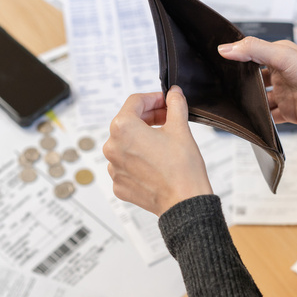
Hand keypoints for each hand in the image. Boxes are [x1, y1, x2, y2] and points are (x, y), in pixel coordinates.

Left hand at [103, 86, 212, 216]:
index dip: (153, 98)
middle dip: (149, 117)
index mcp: (123, 128)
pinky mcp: (119, 184)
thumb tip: (174, 94)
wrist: (184, 203)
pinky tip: (157, 161)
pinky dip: (140, 159)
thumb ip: (175, 105)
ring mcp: (114, 168)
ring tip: (164, 142)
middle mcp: (112, 147)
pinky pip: (127, 164)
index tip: (165, 101)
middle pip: (128, 122)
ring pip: (127, 144)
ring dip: (143, 139)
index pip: (135, 102)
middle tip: (168, 118)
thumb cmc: (182, 169)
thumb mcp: (181, 128)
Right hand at [218, 37, 296, 128]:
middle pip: (252, 79)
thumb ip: (254, 50)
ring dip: (247, 104)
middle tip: (217, 89)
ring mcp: (285, 94)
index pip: (251, 54)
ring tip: (229, 108)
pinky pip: (270, 118)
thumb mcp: (284, 57)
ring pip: (259, 100)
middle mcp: (280, 73)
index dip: (234, 58)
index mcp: (279, 55)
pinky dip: (260, 121)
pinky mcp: (290, 112)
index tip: (214, 63)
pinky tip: (248, 123)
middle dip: (237, 84)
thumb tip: (225, 48)